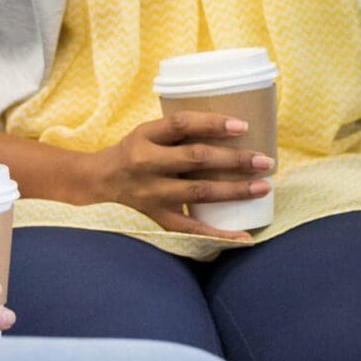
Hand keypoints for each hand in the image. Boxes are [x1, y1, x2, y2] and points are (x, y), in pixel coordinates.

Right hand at [83, 112, 273, 238]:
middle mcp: (146, 164)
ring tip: (263, 187)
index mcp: (145, 136)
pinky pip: (190, 229)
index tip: (243, 126)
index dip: (212, 123)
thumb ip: (180, 132)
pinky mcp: (155, 218)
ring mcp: (151, 194)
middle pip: (196, 159)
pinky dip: (218, 234)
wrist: (94, 184)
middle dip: (235, 159)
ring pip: (198, 192)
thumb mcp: (147, 134)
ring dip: (234, 190)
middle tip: (266, 161)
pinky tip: (243, 237)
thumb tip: (235, 128)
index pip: (181, 125)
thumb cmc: (133, 153)